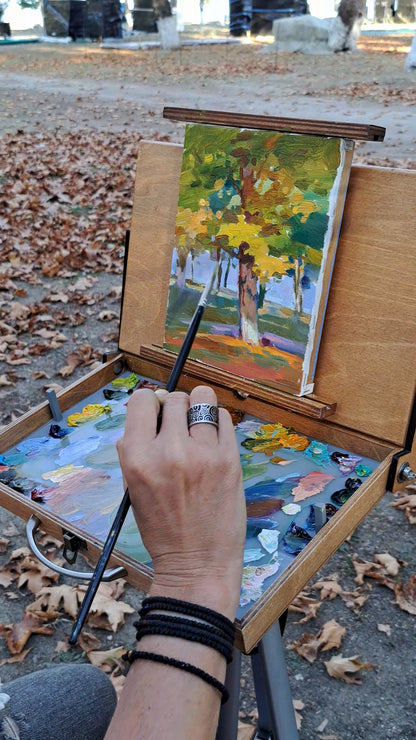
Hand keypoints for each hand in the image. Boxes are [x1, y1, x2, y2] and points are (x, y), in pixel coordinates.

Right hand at [117, 385, 245, 619]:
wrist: (197, 564)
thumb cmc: (162, 529)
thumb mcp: (133, 489)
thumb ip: (135, 451)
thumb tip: (146, 416)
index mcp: (137, 457)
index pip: (142, 400)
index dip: (150, 404)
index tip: (156, 415)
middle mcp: (168, 450)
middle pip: (174, 398)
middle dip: (175, 408)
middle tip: (179, 427)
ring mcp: (202, 454)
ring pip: (203, 399)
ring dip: (199, 408)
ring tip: (198, 426)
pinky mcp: (229, 460)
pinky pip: (225, 418)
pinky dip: (218, 423)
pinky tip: (213, 440)